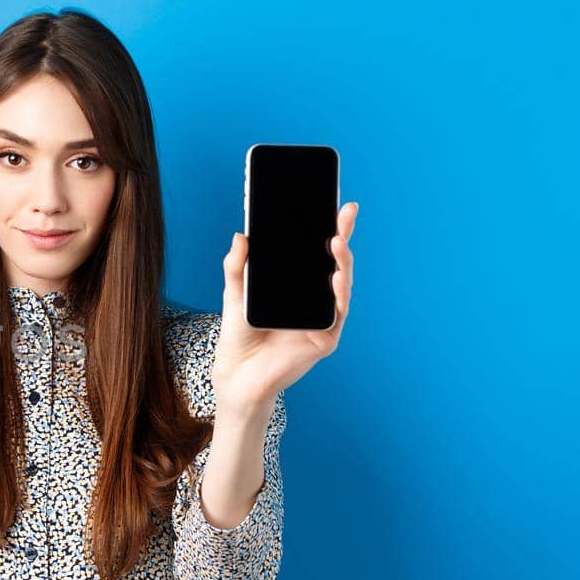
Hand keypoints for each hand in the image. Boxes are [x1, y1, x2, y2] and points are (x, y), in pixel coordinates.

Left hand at [214, 201, 357, 409]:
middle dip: (342, 235)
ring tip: (336, 241)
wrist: (237, 375)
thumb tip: (240, 235)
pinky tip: (334, 277)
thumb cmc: (239, 335)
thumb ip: (237, 266)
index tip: (335, 203)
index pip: (316, 252)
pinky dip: (338, 295)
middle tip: (345, 212)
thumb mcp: (235, 294)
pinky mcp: (325, 338)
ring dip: (342, 262)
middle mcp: (314, 299)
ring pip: (341, 284)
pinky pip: (337, 313)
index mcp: (297, 285)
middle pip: (334, 263)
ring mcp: (323, 318)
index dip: (328, 228)